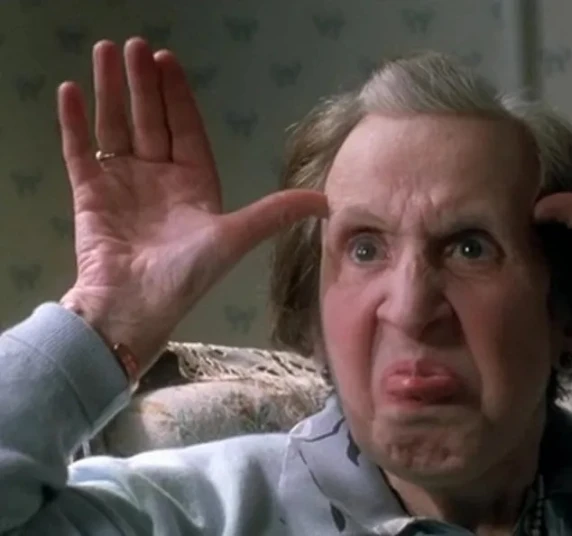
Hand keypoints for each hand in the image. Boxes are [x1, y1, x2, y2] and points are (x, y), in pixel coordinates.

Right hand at [58, 38, 325, 370]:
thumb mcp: (235, 237)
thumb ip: (276, 213)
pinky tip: (70, 91)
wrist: (133, 308)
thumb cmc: (185, 276)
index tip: (168, 61)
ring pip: (116, 126)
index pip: (186, 128)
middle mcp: (159, 178)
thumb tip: (327, 201)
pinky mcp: (90, 193)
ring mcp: (123, 184)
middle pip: (151, 120)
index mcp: (194, 184)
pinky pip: (80, 150)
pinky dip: (74, 123)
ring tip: (105, 53)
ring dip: (110, 91)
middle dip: (144, 84)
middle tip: (136, 46)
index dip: (177, 96)